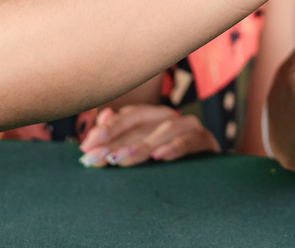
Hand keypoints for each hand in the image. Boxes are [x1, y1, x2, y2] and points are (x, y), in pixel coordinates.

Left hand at [78, 105, 219, 167]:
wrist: (208, 180)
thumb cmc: (166, 164)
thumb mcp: (139, 152)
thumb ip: (120, 135)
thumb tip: (104, 114)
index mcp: (153, 117)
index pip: (128, 116)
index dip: (106, 129)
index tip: (86, 147)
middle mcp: (170, 117)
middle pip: (141, 123)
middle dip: (116, 141)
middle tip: (97, 158)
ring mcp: (190, 127)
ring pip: (163, 129)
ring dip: (140, 145)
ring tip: (120, 159)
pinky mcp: (206, 141)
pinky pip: (191, 141)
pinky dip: (175, 147)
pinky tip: (159, 157)